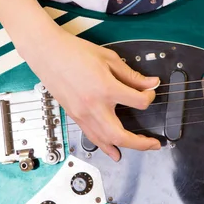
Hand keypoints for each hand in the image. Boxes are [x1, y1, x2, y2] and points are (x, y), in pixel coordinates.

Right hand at [19, 27, 160, 160]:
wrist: (48, 53)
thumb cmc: (74, 52)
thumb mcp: (108, 58)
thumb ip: (130, 74)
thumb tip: (149, 83)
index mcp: (106, 87)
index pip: (138, 102)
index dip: (149, 97)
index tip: (150, 92)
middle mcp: (94, 105)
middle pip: (122, 134)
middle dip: (142, 143)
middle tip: (154, 143)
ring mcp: (82, 113)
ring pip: (106, 140)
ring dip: (125, 147)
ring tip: (140, 148)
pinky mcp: (74, 116)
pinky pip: (92, 136)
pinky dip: (105, 146)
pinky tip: (113, 151)